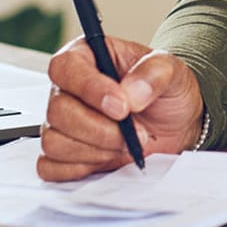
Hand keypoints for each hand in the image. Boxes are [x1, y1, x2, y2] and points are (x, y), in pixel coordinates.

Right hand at [37, 34, 204, 180]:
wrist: (174, 124)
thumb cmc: (165, 90)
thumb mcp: (171, 70)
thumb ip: (154, 74)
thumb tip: (132, 92)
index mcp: (85, 57)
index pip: (66, 68)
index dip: (90, 89)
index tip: (122, 107)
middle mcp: (67, 89)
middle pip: (58, 110)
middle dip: (101, 129)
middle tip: (136, 133)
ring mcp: (62, 124)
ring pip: (54, 141)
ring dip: (96, 151)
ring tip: (126, 144)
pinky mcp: (62, 155)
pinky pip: (52, 168)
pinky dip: (81, 168)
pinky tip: (108, 158)